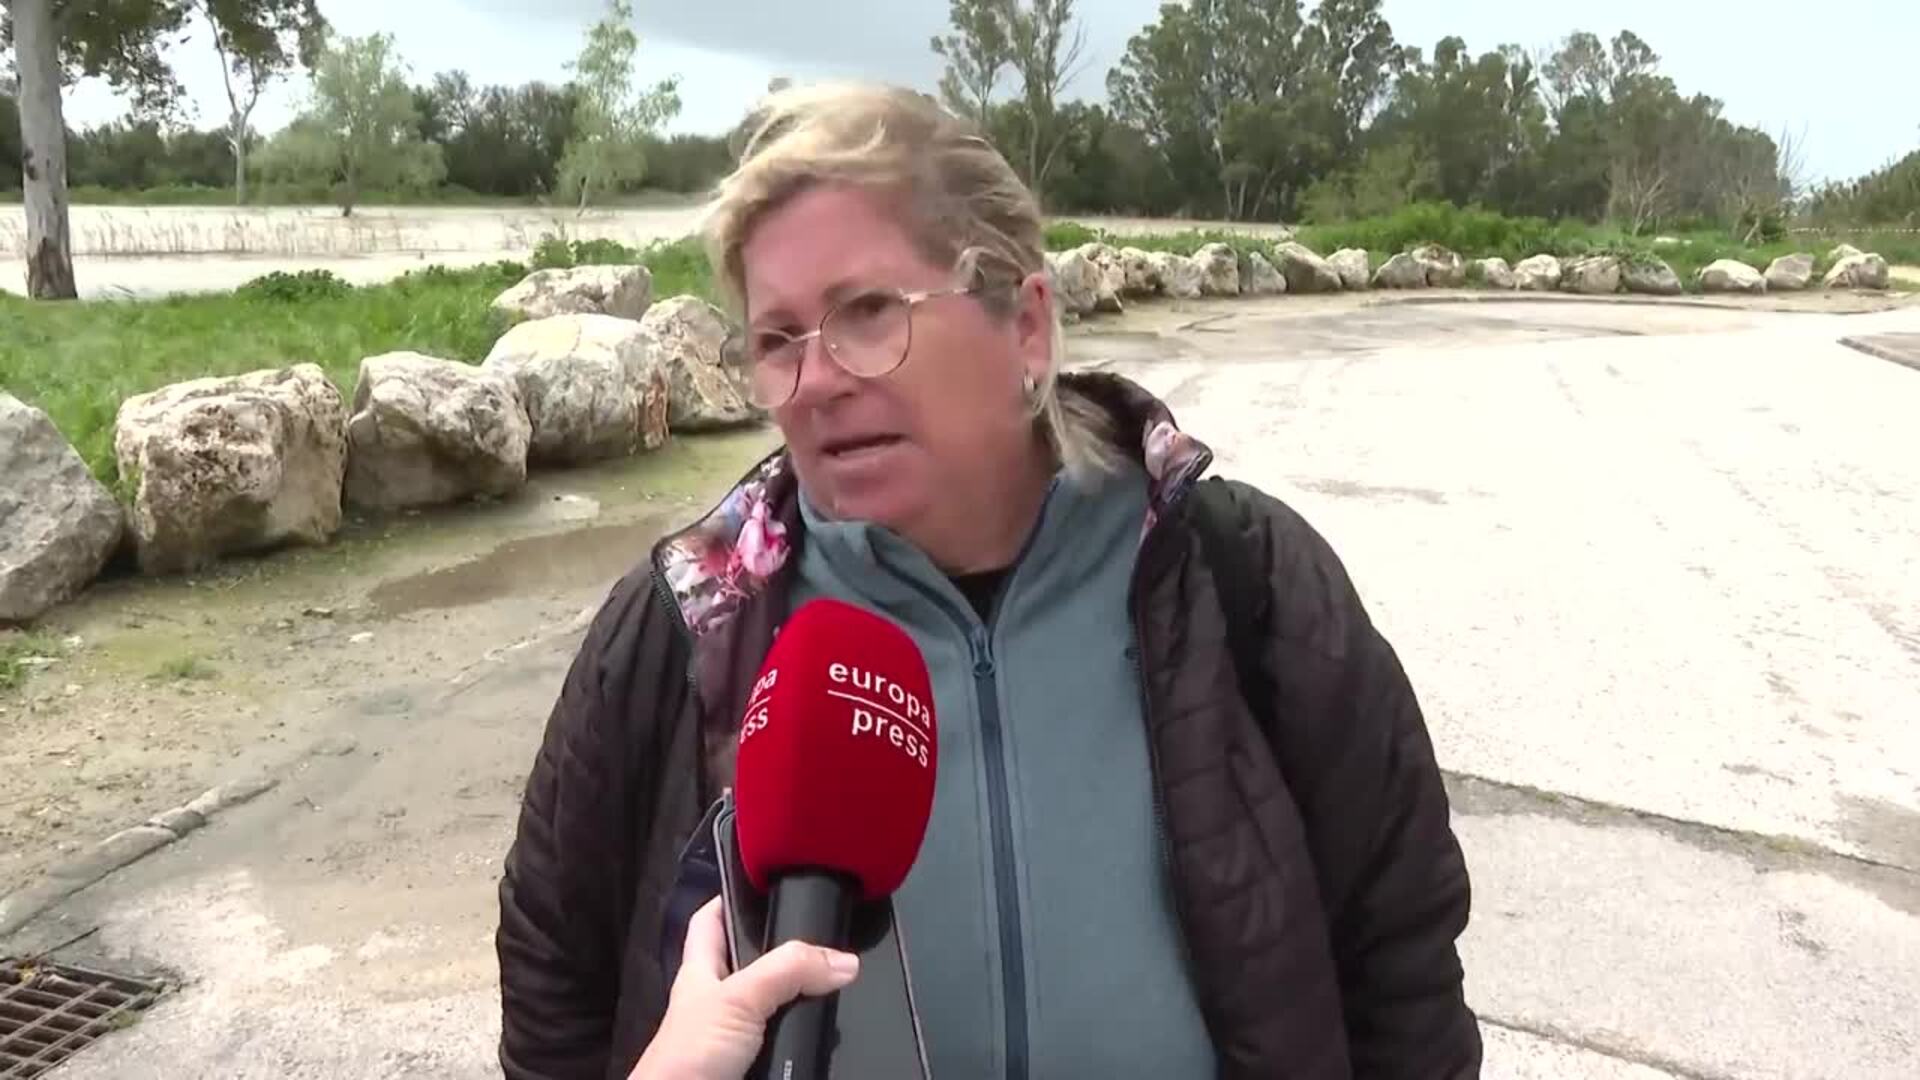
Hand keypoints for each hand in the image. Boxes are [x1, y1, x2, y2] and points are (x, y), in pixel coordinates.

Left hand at [630, 895, 859, 1079]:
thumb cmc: (688, 1056)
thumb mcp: (738, 999)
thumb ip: (788, 971)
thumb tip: (845, 960)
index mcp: (701, 973)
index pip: (711, 922)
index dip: (732, 899)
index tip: (767, 882)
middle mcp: (719, 1001)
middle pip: (759, 964)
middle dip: (792, 956)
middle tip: (831, 943)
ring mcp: (738, 1036)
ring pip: (781, 1007)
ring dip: (808, 1002)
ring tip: (844, 988)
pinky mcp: (757, 1065)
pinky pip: (791, 1044)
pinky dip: (810, 1041)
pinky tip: (830, 1035)